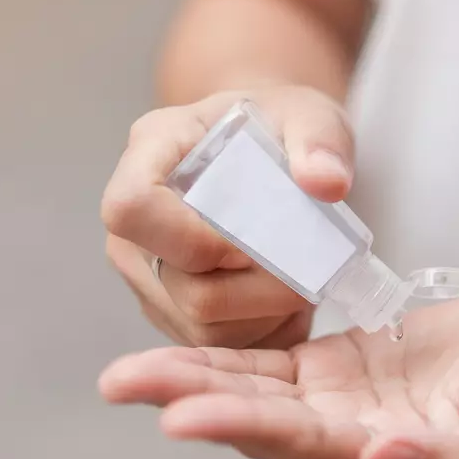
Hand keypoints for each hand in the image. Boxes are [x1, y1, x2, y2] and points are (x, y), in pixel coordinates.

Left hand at [99, 291, 458, 458]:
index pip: (309, 449)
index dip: (246, 431)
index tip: (180, 416)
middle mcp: (358, 440)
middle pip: (263, 423)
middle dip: (193, 402)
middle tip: (121, 384)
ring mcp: (347, 401)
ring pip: (260, 392)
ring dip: (196, 379)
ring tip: (127, 372)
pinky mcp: (345, 364)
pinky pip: (278, 361)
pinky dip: (230, 354)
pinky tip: (183, 345)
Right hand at [101, 86, 354, 348]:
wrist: (270, 154)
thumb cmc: (280, 129)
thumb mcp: (311, 116)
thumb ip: (321, 139)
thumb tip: (326, 183)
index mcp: (150, 153)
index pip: (132, 208)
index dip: (196, 239)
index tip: (258, 239)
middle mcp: (134, 221)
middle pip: (178, 282)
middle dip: (255, 286)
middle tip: (308, 268)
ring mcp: (147, 272)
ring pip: (199, 322)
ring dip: (263, 311)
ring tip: (300, 278)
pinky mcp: (170, 310)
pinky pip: (214, 342)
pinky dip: (260, 328)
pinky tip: (283, 297)